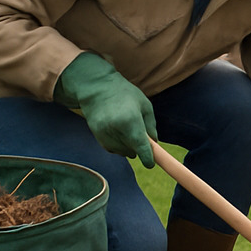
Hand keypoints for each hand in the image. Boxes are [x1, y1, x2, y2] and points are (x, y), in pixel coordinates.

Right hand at [54, 52, 156, 167]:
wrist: (97, 87)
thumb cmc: (125, 94)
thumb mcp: (144, 105)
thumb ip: (150, 126)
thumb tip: (153, 144)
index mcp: (130, 121)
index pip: (141, 148)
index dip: (148, 159)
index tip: (150, 163)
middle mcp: (116, 129)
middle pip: (132, 152)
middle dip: (138, 149)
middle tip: (140, 137)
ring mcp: (104, 133)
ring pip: (121, 152)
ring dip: (128, 147)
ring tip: (127, 130)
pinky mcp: (97, 135)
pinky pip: (111, 149)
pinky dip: (118, 145)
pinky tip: (118, 132)